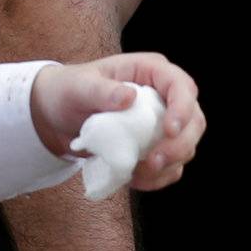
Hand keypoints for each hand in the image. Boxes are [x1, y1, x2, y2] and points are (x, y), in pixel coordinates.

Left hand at [29, 52, 203, 189]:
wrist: (56, 117)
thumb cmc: (68, 92)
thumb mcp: (78, 87)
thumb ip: (101, 90)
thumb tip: (130, 97)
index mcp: (152, 72)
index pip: (183, 87)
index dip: (183, 109)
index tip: (169, 131)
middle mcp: (164, 97)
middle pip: (194, 121)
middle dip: (180, 145)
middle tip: (154, 162)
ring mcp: (162, 124)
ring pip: (187, 146)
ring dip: (169, 164)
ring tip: (139, 172)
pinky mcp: (155, 147)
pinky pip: (171, 167)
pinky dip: (158, 178)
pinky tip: (134, 179)